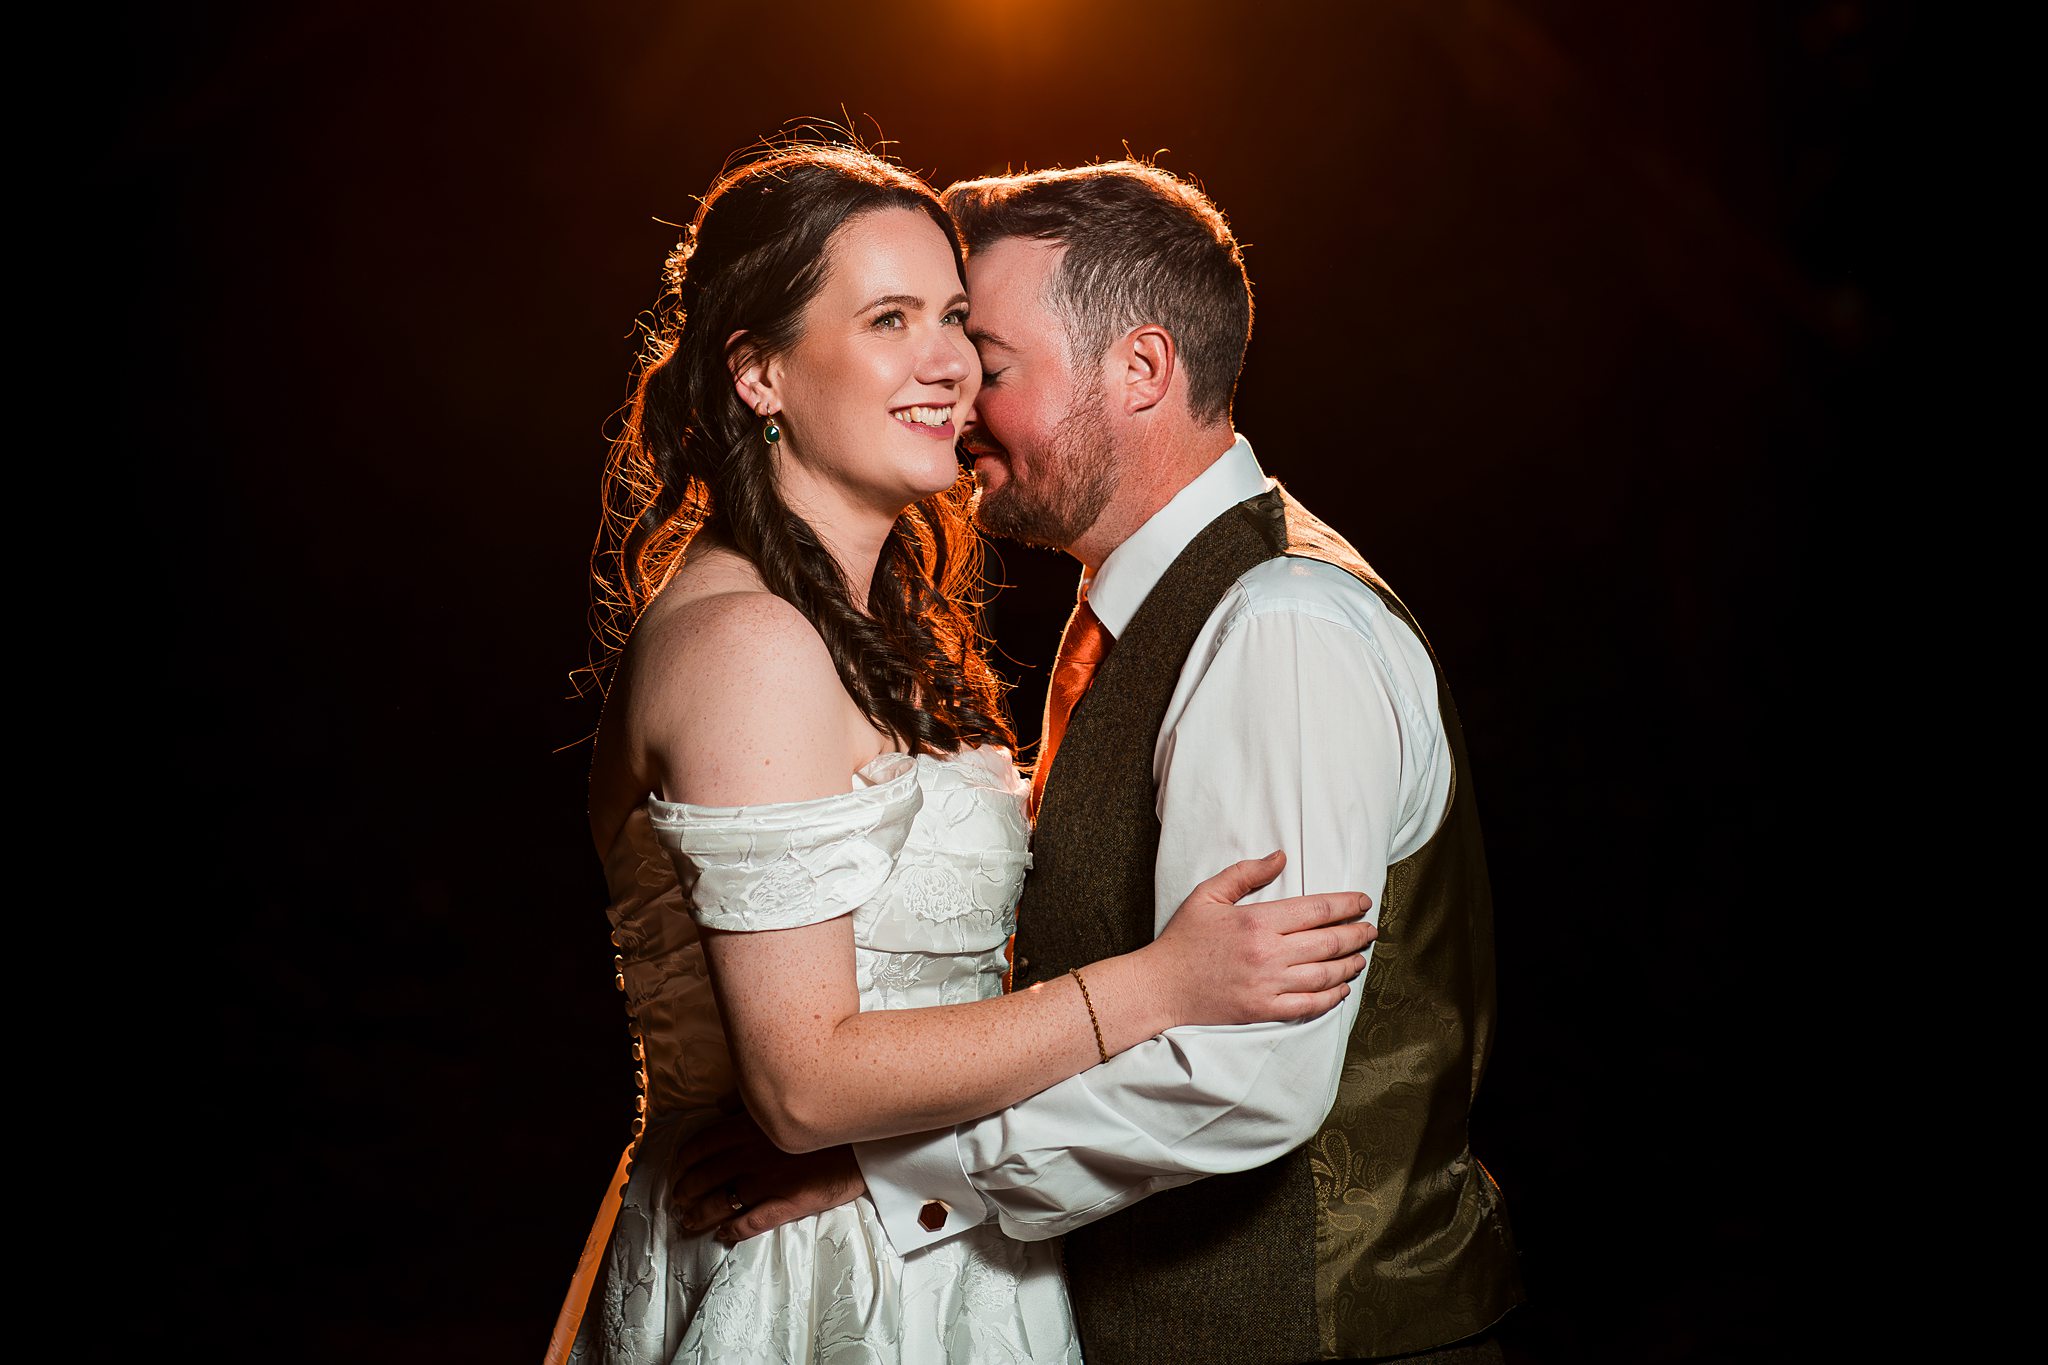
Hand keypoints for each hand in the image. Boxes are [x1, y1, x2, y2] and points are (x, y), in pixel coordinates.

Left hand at [671, 1108, 866, 1241]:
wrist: (866, 1136)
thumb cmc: (827, 1113)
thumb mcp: (785, 1098)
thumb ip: (750, 1100)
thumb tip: (720, 1103)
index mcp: (748, 1127)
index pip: (703, 1145)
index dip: (685, 1160)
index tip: (677, 1168)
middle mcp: (751, 1155)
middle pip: (705, 1176)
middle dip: (686, 1189)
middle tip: (677, 1199)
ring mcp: (768, 1181)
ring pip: (721, 1202)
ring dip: (700, 1213)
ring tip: (688, 1220)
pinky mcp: (787, 1203)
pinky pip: (752, 1222)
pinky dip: (732, 1230)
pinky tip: (722, 1234)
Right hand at [1149, 850, 1373, 1025]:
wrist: (1161, 986)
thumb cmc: (1183, 939)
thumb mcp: (1207, 895)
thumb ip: (1245, 873)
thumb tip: (1281, 857)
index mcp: (1257, 921)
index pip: (1316, 909)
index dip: (1347, 905)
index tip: (1363, 902)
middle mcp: (1269, 954)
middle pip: (1329, 942)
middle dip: (1358, 934)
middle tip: (1372, 929)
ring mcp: (1268, 985)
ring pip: (1325, 975)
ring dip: (1350, 965)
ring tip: (1362, 957)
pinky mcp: (1264, 1010)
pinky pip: (1309, 1005)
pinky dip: (1332, 997)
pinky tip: (1342, 989)